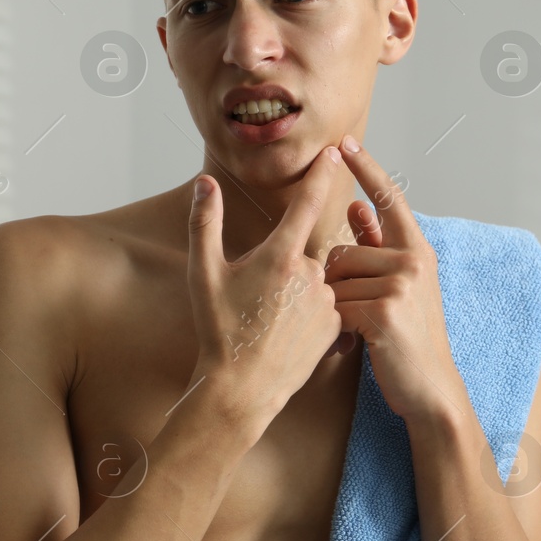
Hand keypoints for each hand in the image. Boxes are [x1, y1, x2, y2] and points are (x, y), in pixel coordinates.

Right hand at [185, 145, 347, 434]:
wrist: (242, 388)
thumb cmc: (218, 330)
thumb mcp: (204, 274)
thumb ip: (204, 223)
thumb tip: (204, 183)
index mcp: (280, 255)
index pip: (307, 203)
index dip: (320, 175)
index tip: (333, 152)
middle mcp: (310, 274)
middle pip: (303, 251)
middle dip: (283, 266)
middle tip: (257, 301)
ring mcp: (326, 301)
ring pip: (314, 281)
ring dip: (295, 292)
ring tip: (268, 322)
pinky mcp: (336, 326)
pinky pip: (325, 307)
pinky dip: (308, 313)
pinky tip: (285, 334)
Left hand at [324, 136, 471, 424]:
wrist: (430, 387)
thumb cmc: (410, 336)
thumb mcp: (401, 285)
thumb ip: (379, 244)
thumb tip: (355, 204)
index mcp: (417, 250)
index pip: (388, 199)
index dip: (366, 170)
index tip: (344, 143)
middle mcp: (413, 260)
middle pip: (342, 251)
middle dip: (337, 283)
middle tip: (361, 312)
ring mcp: (401, 284)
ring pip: (336, 280)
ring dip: (339, 307)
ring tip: (365, 328)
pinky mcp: (384, 310)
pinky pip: (337, 305)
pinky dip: (340, 326)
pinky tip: (361, 340)